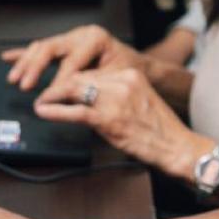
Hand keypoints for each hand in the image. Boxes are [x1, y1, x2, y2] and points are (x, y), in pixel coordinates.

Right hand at [3, 24, 146, 92]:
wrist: (136, 65)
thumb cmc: (129, 70)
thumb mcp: (114, 77)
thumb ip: (92, 83)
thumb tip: (71, 93)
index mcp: (95, 39)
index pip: (71, 61)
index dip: (59, 80)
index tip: (51, 95)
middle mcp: (81, 35)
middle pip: (51, 48)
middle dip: (35, 67)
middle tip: (25, 84)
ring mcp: (71, 39)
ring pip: (43, 47)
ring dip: (26, 63)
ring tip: (15, 78)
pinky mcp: (65, 47)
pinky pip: (41, 49)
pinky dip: (25, 54)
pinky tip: (10, 57)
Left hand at [37, 68, 208, 181]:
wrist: (176, 146)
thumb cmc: (159, 129)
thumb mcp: (139, 101)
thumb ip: (115, 95)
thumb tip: (86, 99)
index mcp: (131, 75)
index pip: (92, 72)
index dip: (71, 80)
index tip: (60, 88)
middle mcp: (123, 82)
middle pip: (80, 77)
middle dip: (58, 86)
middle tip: (45, 94)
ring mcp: (115, 99)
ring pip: (74, 90)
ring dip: (52, 96)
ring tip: (41, 102)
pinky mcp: (109, 118)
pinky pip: (75, 111)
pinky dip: (55, 110)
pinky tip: (44, 111)